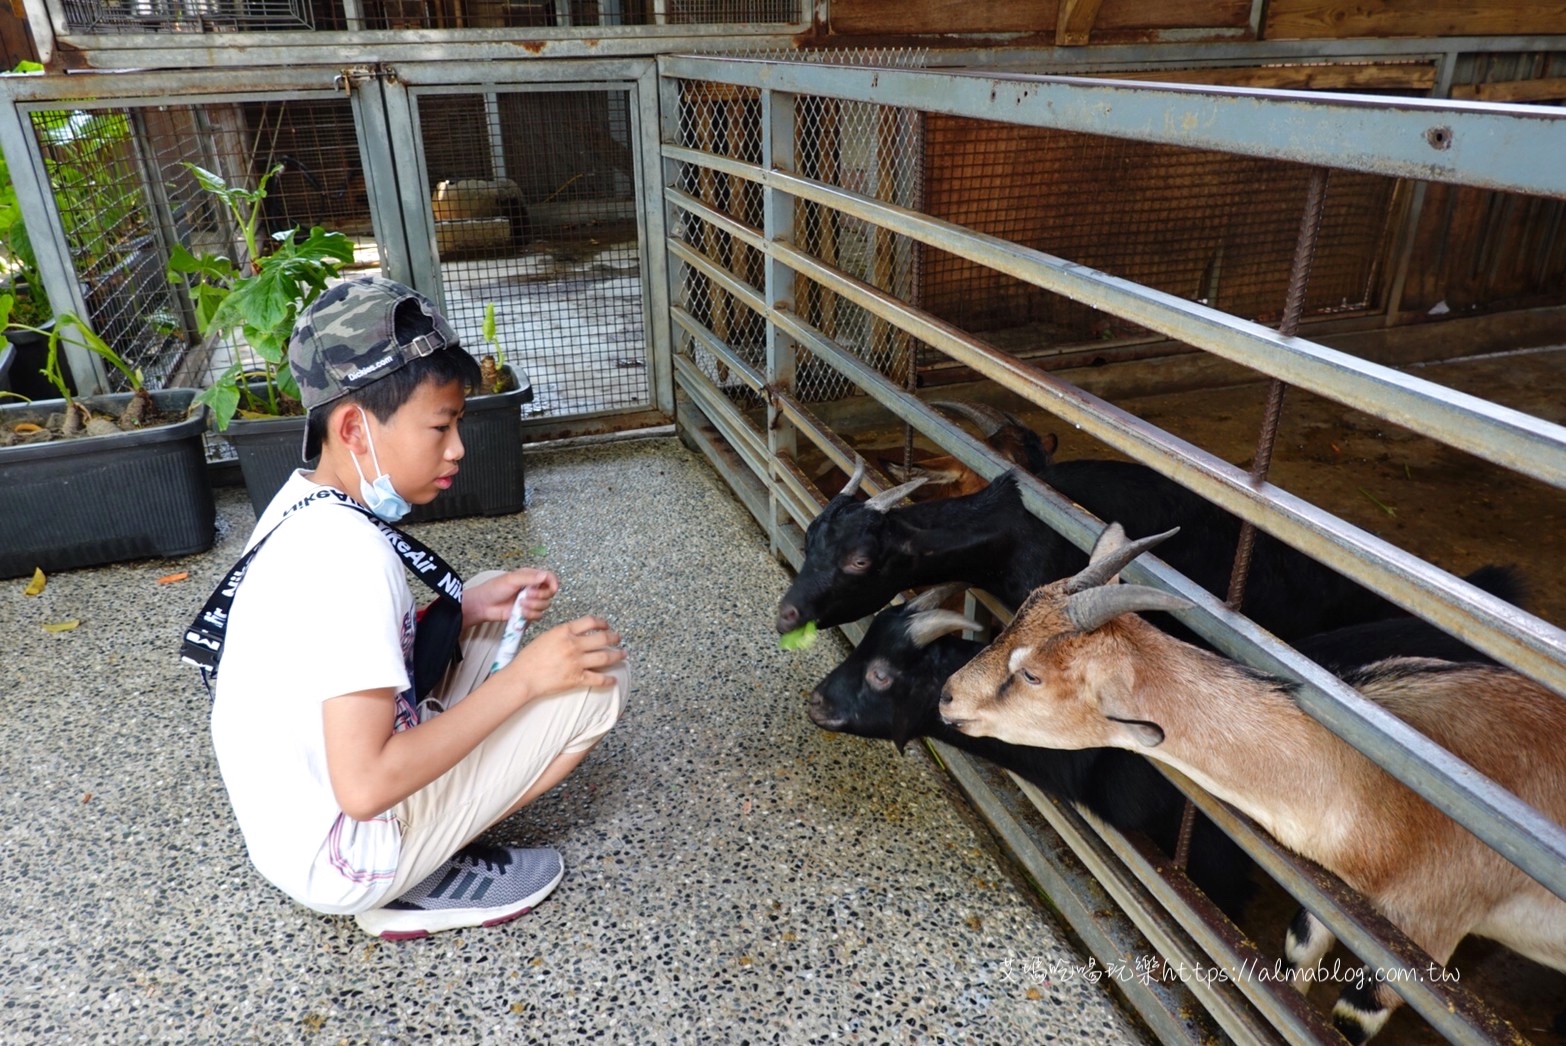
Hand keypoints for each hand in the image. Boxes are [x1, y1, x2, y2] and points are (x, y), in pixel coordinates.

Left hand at [464, 569, 559, 628]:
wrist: (484, 606)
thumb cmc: (494, 589)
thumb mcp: (511, 579)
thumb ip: (529, 577)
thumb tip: (545, 576)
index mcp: (531, 577)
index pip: (550, 578)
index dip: (553, 583)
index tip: (552, 589)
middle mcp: (533, 589)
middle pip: (549, 594)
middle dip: (539, 596)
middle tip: (526, 595)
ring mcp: (531, 602)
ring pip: (544, 606)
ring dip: (532, 606)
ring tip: (519, 604)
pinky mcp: (528, 614)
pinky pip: (538, 616)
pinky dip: (529, 615)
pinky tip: (519, 612)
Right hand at [502, 615, 625, 702]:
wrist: (523, 677)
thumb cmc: (529, 658)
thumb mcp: (546, 637)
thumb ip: (563, 634)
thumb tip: (577, 634)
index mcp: (564, 631)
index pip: (590, 622)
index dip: (602, 623)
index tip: (606, 625)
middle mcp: (573, 645)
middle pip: (602, 638)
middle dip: (614, 638)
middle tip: (618, 638)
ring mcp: (577, 662)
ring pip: (605, 657)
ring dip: (617, 655)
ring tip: (622, 654)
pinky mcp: (577, 678)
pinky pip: (599, 679)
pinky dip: (609, 680)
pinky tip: (614, 679)